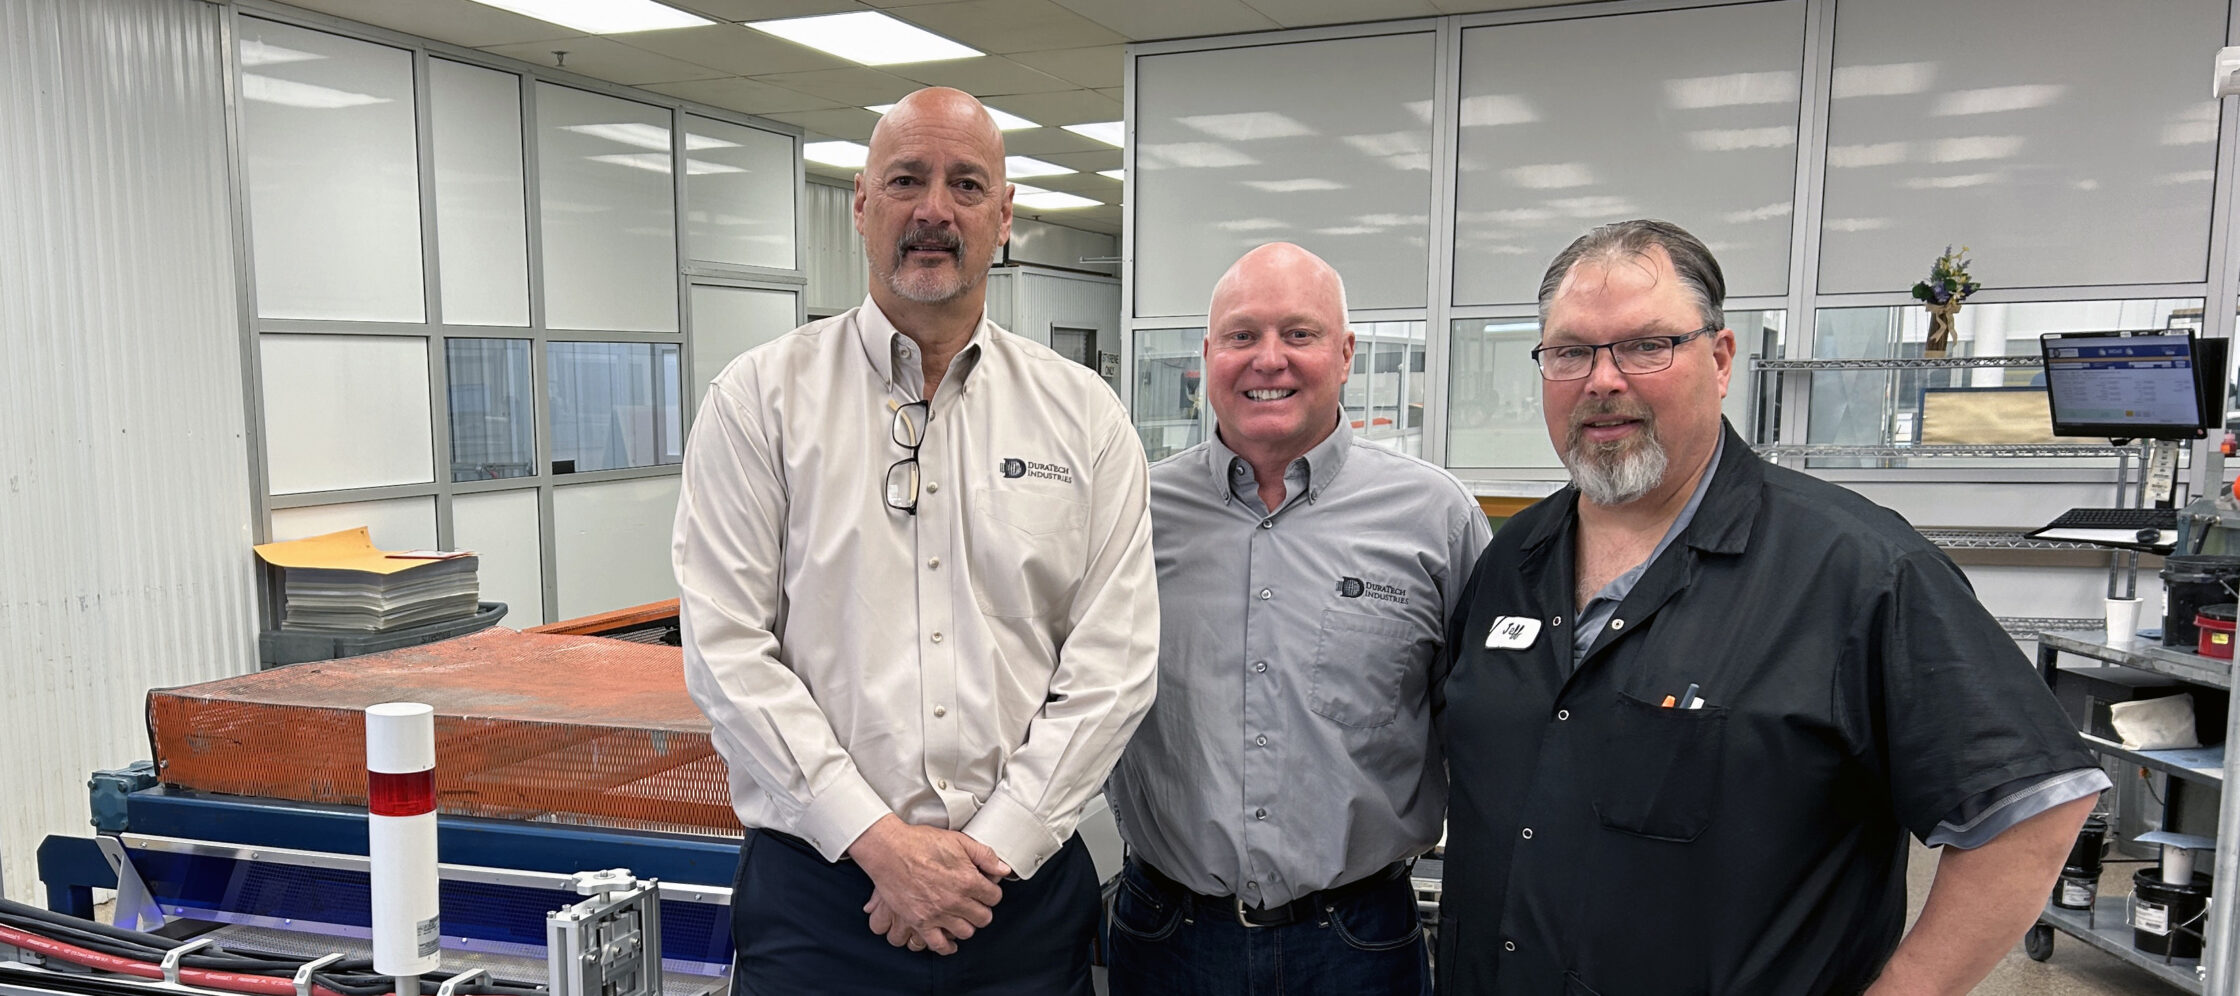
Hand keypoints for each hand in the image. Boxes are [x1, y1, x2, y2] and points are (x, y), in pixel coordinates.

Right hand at [847, 815, 1010, 954]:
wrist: (889, 851)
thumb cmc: (921, 843)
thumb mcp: (958, 840)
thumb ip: (985, 855)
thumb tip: (1004, 869)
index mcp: (968, 880)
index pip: (994, 897)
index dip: (991, 893)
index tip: (985, 890)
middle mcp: (955, 900)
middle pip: (983, 918)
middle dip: (982, 910)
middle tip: (975, 904)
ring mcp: (937, 913)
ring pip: (965, 932)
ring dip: (967, 926)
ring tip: (962, 917)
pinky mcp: (920, 922)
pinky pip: (938, 944)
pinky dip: (947, 946)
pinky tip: (950, 940)